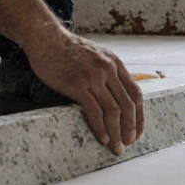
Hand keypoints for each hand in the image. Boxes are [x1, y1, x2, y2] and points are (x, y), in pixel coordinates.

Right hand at [24, 32, 143, 155]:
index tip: (138, 132)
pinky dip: (101, 128)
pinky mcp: (77, 84)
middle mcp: (108, 70)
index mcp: (115, 63)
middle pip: (128, 105)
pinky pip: (94, 111)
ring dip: (117, 132)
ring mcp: (93, 77)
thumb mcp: (96, 55)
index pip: (136, 94)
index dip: (139, 116)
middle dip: (131, 128)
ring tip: (117, 147)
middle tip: (129, 144)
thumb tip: (118, 95)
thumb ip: (109, 72)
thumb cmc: (67, 49)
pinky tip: (103, 138)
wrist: (45, 37)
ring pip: (114, 110)